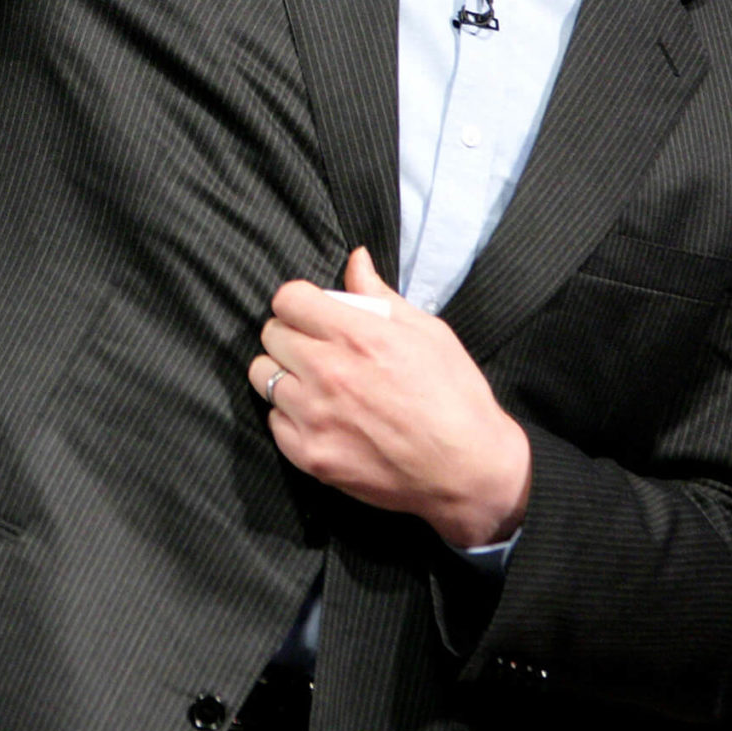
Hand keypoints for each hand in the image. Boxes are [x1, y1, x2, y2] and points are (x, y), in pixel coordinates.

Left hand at [249, 246, 530, 547]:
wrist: (469, 471)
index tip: (313, 314)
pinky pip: (274, 421)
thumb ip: (380, 295)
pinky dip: (290, 417)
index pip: (288, 299)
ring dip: (285, 374)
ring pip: (263, 376)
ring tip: (314, 383)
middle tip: (317, 349)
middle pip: (271, 335)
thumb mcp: (427, 332)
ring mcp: (315, 417)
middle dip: (292, 335)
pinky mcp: (310, 456)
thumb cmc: (455, 396)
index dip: (300, 303)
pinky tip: (321, 418)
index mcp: (357, 335)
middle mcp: (328, 372)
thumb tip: (356, 259)